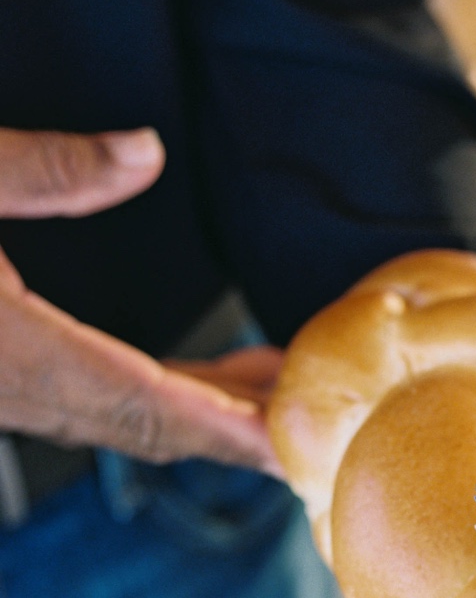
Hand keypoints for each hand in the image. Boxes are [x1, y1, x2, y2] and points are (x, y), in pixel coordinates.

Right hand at [0, 126, 281, 471]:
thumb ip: (48, 169)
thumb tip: (145, 152)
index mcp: (12, 353)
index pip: (142, 403)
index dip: (224, 426)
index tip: (292, 445)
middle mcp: (11, 390)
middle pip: (148, 425)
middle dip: (238, 431)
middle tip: (322, 426)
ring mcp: (2, 393)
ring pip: (121, 419)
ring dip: (202, 412)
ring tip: (278, 387)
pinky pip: (90, 404)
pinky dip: (154, 398)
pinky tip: (196, 380)